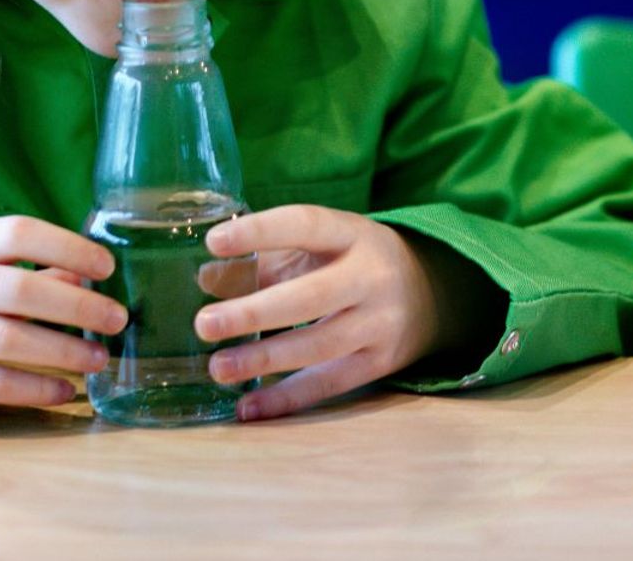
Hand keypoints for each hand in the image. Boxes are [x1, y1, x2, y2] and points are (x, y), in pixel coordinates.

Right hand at [0, 216, 127, 411]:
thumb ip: (22, 271)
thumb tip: (85, 275)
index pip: (15, 233)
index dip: (66, 245)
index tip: (107, 267)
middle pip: (15, 290)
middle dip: (75, 306)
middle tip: (117, 319)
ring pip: (3, 340)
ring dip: (59, 350)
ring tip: (99, 360)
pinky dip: (30, 389)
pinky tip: (64, 392)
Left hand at [192, 205, 460, 421]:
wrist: (427, 294)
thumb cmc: (352, 264)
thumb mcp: (318, 248)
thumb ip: (263, 261)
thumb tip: (206, 280)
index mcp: (352, 233)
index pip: (306, 225)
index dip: (261, 232)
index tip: (213, 242)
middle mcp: (372, 276)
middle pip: (312, 296)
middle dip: (255, 312)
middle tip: (204, 324)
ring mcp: (380, 322)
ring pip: (320, 345)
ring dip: (264, 359)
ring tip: (218, 368)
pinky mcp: (380, 362)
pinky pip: (329, 383)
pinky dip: (286, 398)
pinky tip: (248, 406)